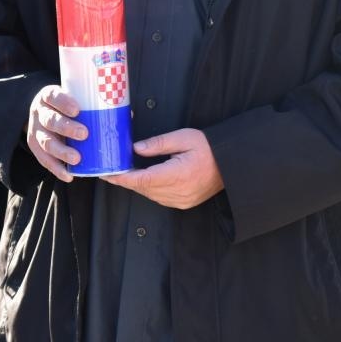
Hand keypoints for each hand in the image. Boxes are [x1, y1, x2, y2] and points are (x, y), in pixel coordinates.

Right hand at [25, 85, 88, 182]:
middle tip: (84, 134)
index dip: (62, 102)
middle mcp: (40, 113)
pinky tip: (68, 175)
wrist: (48, 113)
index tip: (77, 110)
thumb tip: (126, 114)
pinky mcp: (35, 147)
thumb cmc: (69, 105)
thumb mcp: (76, 100)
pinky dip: (56, 168)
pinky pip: (44, 159)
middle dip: (66, 128)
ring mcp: (35, 130)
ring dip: (61, 151)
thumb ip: (96, 106)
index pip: (52, 96)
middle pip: (49, 120)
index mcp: (49, 97)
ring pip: (44, 141)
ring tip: (77, 158)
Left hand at [105, 129, 223, 208]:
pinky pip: (160, 198)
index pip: (142, 179)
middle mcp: (179, 191)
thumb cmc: (210, 148)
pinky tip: (146, 180)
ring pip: (150, 194)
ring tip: (127, 173)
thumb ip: (158, 144)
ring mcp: (182, 200)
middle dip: (126, 180)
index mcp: (178, 174)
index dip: (122, 178)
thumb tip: (136, 148)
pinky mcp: (184, 203)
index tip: (108, 174)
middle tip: (112, 170)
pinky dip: (150, 190)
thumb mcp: (184, 138)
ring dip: (138, 184)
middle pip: (143, 188)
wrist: (232, 164)